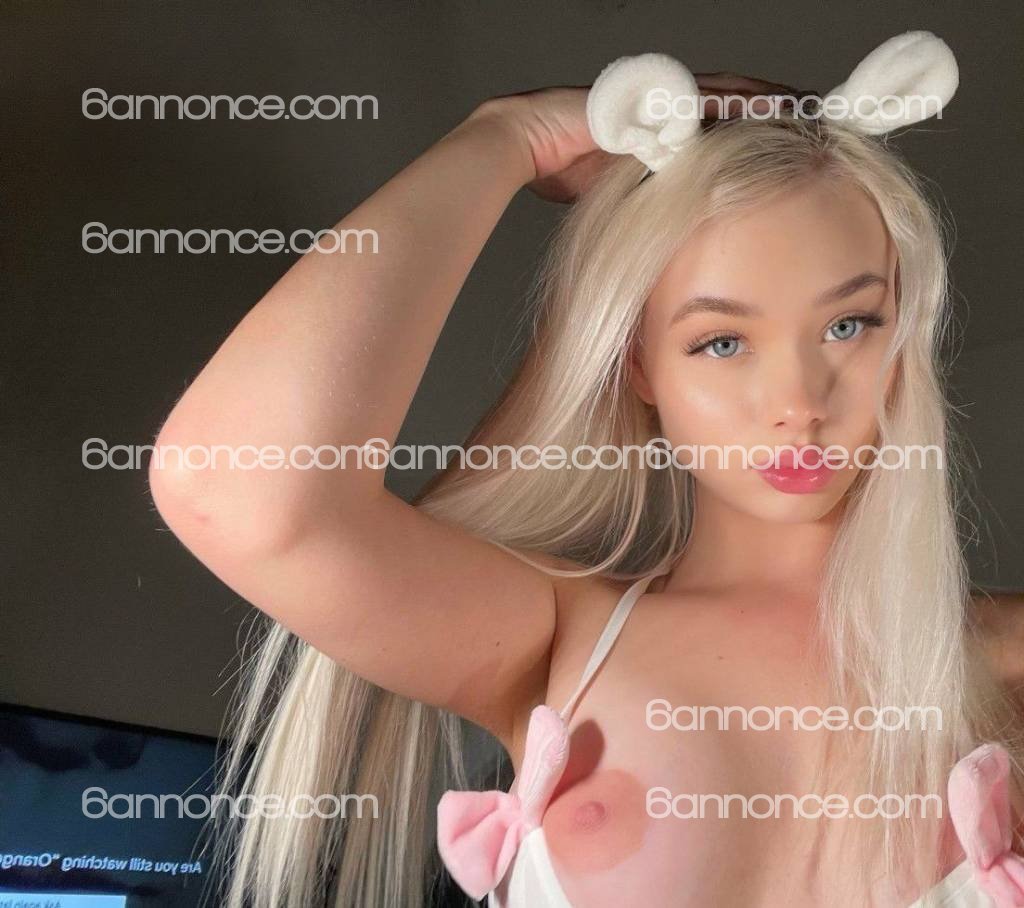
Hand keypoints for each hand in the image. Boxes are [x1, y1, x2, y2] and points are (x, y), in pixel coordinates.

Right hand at [476, 73, 812, 203]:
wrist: (521, 141)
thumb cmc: (558, 169)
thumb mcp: (613, 190)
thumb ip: (641, 197)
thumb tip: (656, 229)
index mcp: (659, 126)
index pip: (717, 123)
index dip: (754, 128)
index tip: (791, 142)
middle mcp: (664, 104)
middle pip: (733, 100)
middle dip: (774, 109)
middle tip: (819, 119)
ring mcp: (658, 93)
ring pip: (728, 92)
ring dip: (768, 102)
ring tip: (807, 112)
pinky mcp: (651, 91)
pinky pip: (706, 94)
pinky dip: (740, 102)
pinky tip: (772, 109)